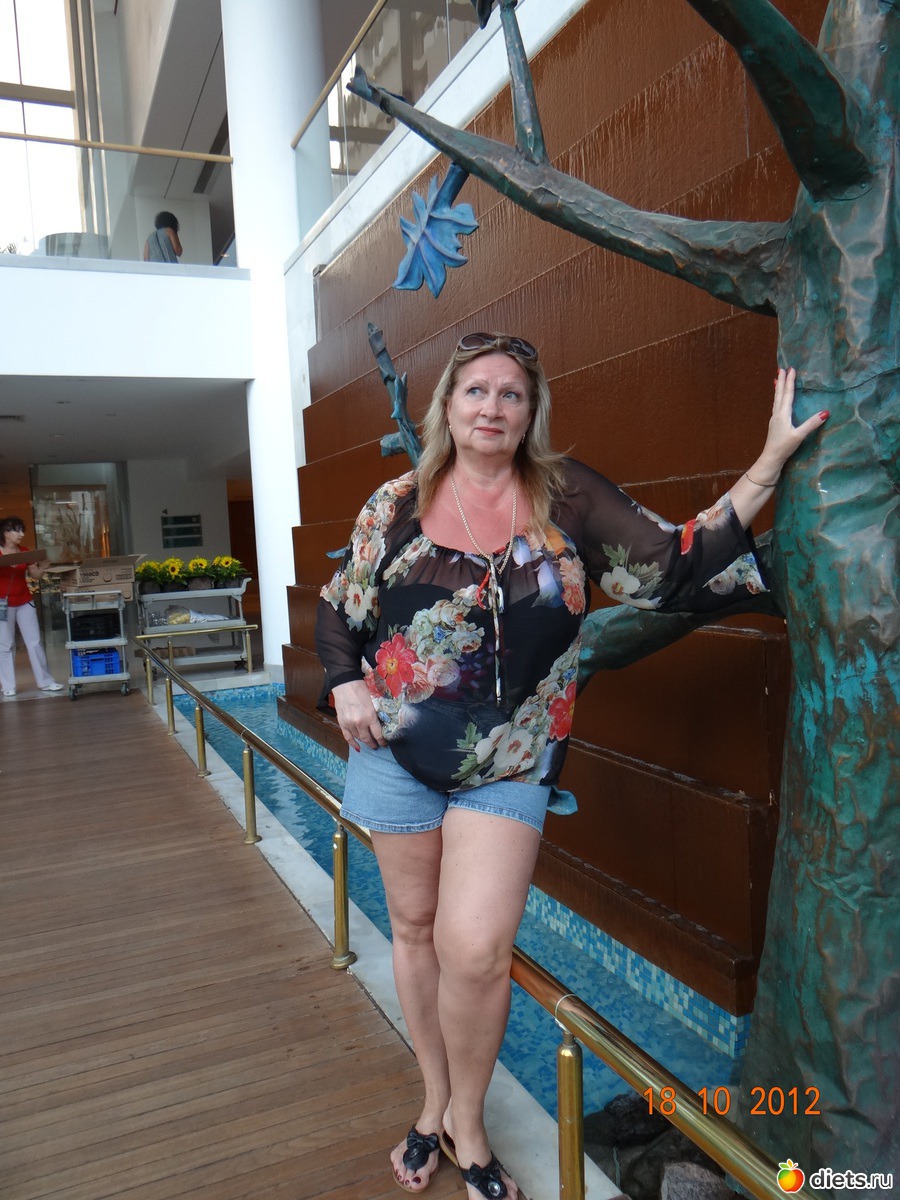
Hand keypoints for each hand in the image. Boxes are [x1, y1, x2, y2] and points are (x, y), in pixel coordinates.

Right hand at [332, 679, 386, 751]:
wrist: (345, 683)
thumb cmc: (362, 689)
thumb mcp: (373, 701)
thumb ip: (376, 714)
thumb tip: (380, 723)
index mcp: (370, 716)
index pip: (378, 734)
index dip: (382, 741)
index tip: (384, 743)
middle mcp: (359, 723)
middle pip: (367, 738)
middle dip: (373, 743)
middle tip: (377, 745)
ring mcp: (349, 724)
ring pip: (358, 738)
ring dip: (364, 741)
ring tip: (369, 743)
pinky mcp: (341, 723)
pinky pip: (347, 737)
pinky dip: (352, 743)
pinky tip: (357, 748)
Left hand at [752, 367, 828, 482]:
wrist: (771, 458)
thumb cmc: (784, 447)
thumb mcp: (799, 436)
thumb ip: (811, 424)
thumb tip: (826, 412)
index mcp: (783, 414)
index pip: (787, 394)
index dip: (790, 381)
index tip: (790, 369)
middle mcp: (777, 414)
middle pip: (780, 394)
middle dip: (782, 381)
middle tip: (781, 368)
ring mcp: (774, 418)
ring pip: (776, 399)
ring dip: (779, 388)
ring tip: (778, 379)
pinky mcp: (774, 423)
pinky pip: (776, 405)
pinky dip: (778, 398)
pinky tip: (778, 399)